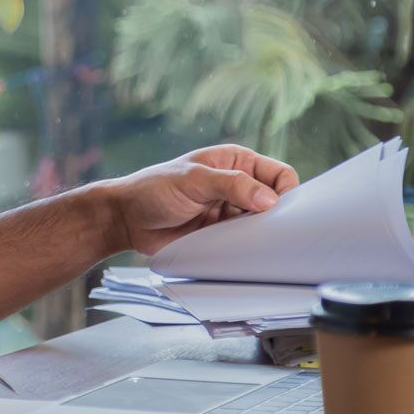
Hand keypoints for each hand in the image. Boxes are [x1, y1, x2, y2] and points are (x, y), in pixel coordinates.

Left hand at [99, 144, 299, 255]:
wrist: (127, 220)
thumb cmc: (154, 189)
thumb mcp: (193, 180)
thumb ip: (231, 186)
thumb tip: (270, 199)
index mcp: (236, 162)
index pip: (279, 174)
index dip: (286, 192)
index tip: (278, 211)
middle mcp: (238, 185)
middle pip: (276, 202)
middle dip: (275, 216)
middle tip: (265, 230)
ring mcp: (230, 211)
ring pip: (262, 224)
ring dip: (259, 233)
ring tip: (248, 241)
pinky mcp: (221, 233)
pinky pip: (245, 241)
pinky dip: (247, 247)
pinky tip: (240, 251)